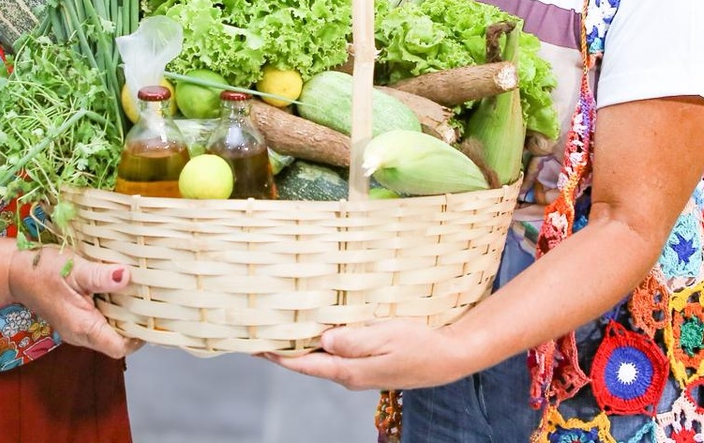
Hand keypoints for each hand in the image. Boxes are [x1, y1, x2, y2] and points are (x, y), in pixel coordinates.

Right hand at [8, 247, 141, 358]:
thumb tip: (126, 276)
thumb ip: (101, 275)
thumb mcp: (74, 268)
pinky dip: (113, 310)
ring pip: (110, 332)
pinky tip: (119, 290)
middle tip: (150, 300)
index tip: (152, 315)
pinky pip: (101, 322)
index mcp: (83, 327)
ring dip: (125, 316)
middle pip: (118, 341)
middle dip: (136, 324)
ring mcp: (77, 329)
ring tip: (138, 293)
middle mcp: (81, 335)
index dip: (140, 336)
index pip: (120, 348)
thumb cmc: (43, 270)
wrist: (14, 272)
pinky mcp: (75, 320)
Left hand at [262, 319, 459, 390]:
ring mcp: (359, 371)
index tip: (253, 344)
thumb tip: (323, 341)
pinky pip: (337, 353)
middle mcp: (349, 375)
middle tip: (259, 331)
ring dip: (301, 344)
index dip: (276, 354)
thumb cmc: (420, 345)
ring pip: (321, 357)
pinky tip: (317, 330)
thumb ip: (352, 340)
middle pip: (307, 361)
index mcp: (348, 371)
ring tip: (281, 327)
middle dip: (283, 348)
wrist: (450, 356)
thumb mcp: (385, 337)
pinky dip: (321, 342)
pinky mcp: (369, 363)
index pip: (303, 363)